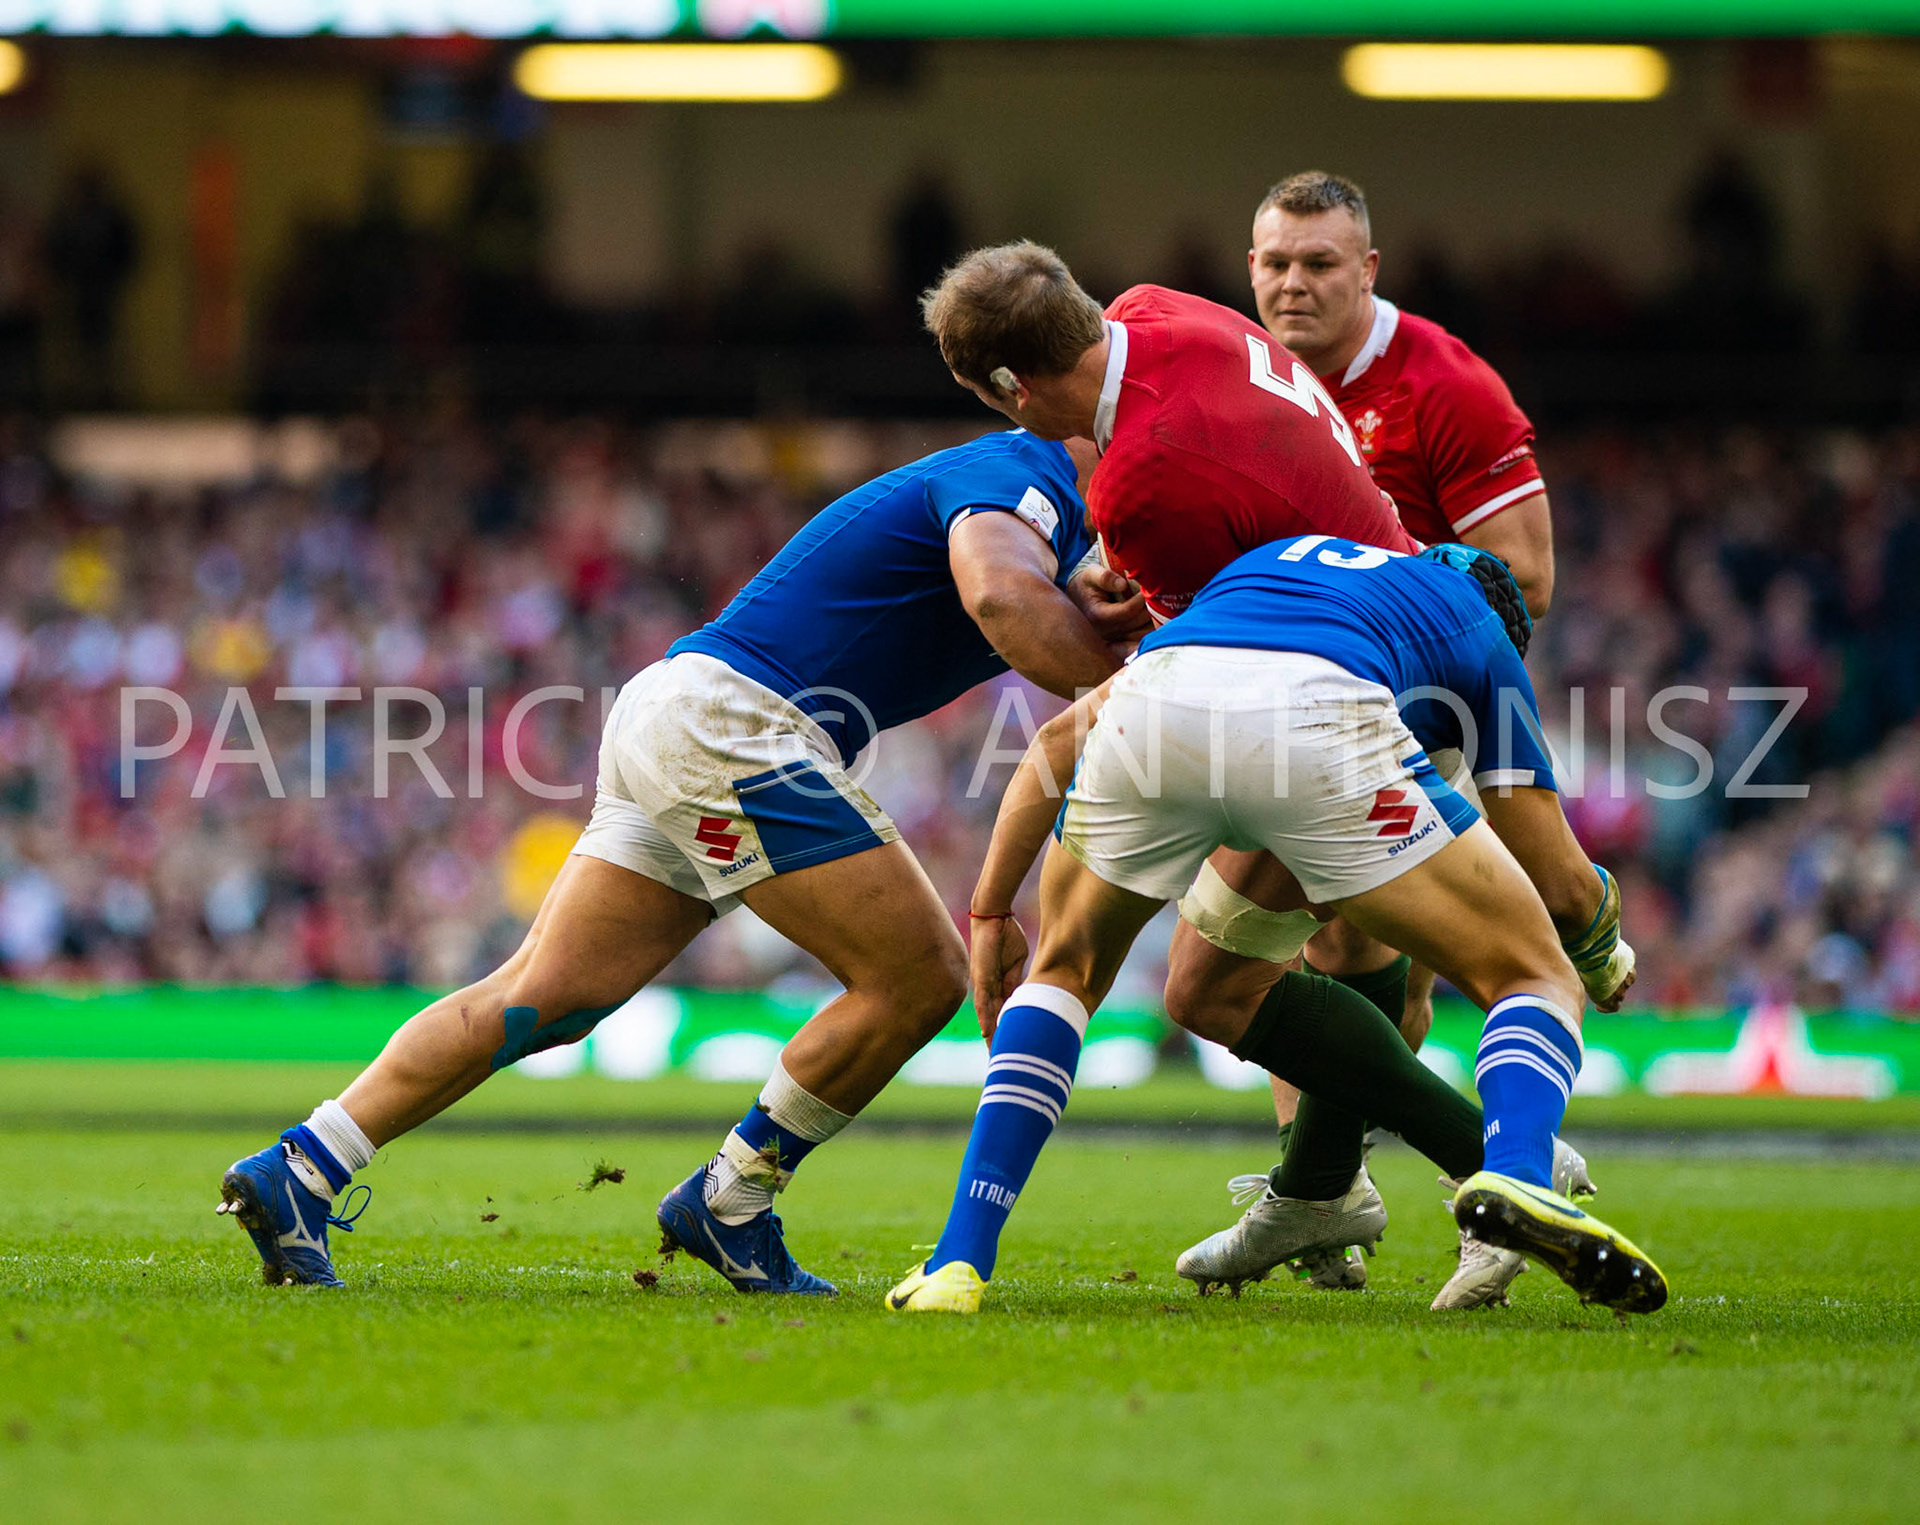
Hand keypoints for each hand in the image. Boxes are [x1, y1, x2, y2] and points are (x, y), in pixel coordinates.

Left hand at [968, 914, 1029, 1040]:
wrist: (994, 915)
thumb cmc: (1006, 934)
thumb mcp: (1017, 961)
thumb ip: (1015, 978)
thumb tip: (1019, 996)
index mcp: (997, 983)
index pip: (1001, 1011)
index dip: (1004, 1028)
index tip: (1009, 1045)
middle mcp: (986, 986)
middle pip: (991, 1017)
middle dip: (995, 1038)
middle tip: (999, 1058)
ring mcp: (982, 982)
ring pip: (986, 1014)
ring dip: (990, 1033)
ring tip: (994, 1052)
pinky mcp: (981, 976)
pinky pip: (983, 1000)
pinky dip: (985, 1016)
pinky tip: (986, 1031)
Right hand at [1066, 564, 1150, 646]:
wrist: (1078, 597)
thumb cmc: (1087, 583)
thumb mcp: (1091, 574)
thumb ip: (1105, 577)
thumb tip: (1123, 584)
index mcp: (1098, 615)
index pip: (1128, 610)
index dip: (1142, 598)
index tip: (1151, 585)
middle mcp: (1106, 632)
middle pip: (1138, 622)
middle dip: (1151, 607)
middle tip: (1158, 592)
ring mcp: (1114, 639)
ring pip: (1143, 633)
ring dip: (1153, 619)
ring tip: (1157, 603)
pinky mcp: (1120, 643)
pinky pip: (1142, 640)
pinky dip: (1150, 628)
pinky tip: (1153, 615)